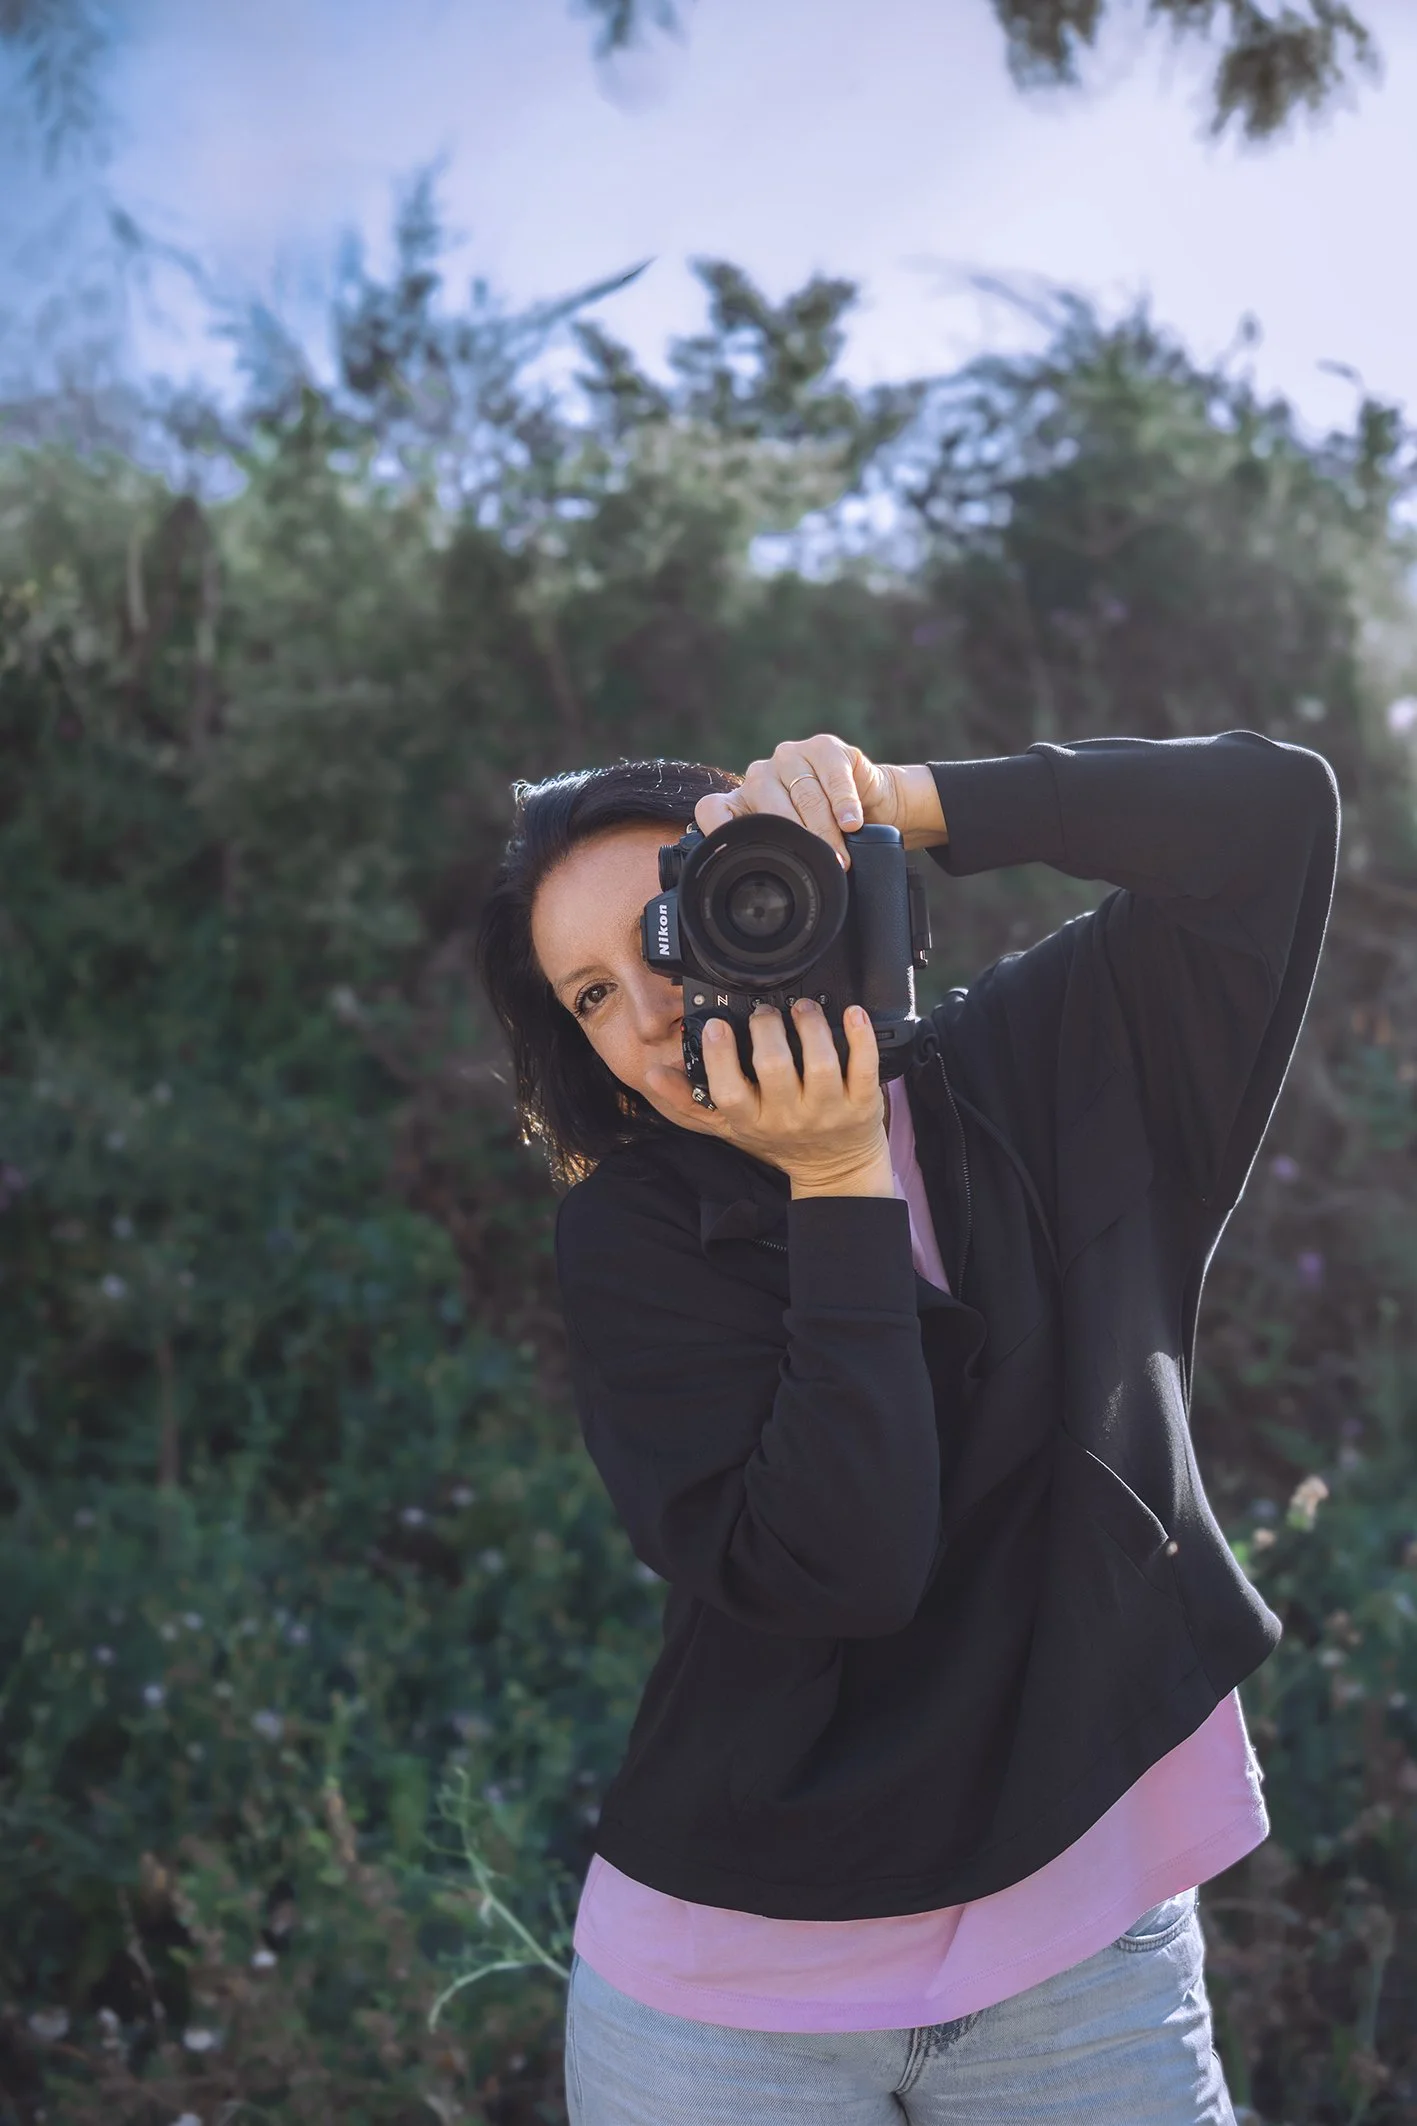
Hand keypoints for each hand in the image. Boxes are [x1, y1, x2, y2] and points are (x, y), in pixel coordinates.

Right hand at [643, 997, 891, 1193]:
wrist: (835, 1170)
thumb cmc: (779, 1141)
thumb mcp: (730, 1127)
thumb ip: (689, 1102)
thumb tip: (652, 1075)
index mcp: (753, 1120)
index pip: (729, 1091)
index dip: (720, 1056)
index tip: (716, 1025)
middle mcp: (789, 1117)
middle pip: (774, 1067)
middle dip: (767, 1028)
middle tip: (765, 1012)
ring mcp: (828, 1110)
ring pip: (820, 1063)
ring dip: (810, 1026)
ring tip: (802, 1008)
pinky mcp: (863, 1104)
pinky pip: (864, 1067)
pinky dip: (861, 1037)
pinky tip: (853, 1014)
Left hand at [693, 735, 945, 870]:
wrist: (870, 802)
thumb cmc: (826, 830)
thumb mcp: (794, 848)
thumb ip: (772, 860)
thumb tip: (757, 901)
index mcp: (742, 801)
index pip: (713, 811)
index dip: (720, 832)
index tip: (740, 859)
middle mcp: (759, 776)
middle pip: (771, 810)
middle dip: (801, 843)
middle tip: (824, 868)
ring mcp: (790, 757)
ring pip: (805, 796)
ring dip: (826, 830)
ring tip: (842, 857)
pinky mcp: (824, 747)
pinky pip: (832, 777)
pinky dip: (844, 803)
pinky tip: (851, 822)